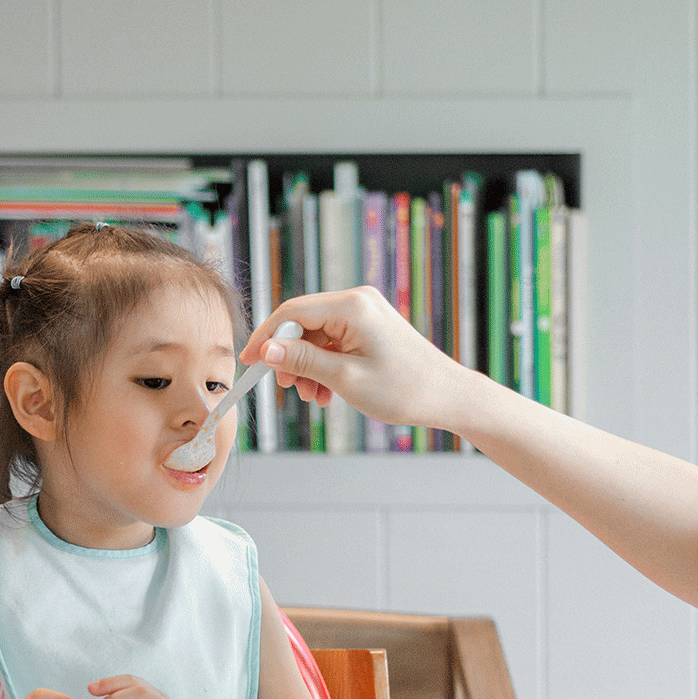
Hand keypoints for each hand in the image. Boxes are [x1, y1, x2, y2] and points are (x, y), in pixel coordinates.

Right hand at [240, 287, 465, 428]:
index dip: (265, 338)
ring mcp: (365, 313)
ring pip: (317, 336)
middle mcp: (358, 302)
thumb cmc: (405, 389)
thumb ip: (303, 361)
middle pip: (303, 323)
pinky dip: (325, 365)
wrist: (448, 396)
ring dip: (308, 367)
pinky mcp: (370, 327)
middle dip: (290, 358)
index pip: (292, 313)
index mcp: (352, 306)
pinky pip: (334, 342)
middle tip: (289, 389)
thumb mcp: (345, 378)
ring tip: (314, 396)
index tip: (249, 363)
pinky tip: (327, 392)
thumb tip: (267, 351)